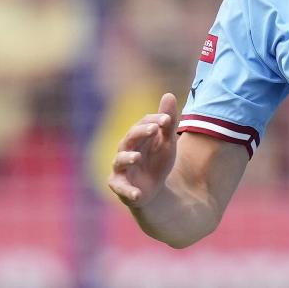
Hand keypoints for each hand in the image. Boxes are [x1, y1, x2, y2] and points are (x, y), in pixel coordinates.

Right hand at [107, 93, 179, 208]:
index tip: (167, 120)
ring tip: (137, 157)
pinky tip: (137, 194)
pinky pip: (121, 188)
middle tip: (154, 129)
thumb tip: (168, 94)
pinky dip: (128, 191)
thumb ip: (167, 122)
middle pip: (130, 138)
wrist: (155, 188)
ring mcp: (121, 168)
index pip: (142, 124)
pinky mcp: (120, 186)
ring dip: (128, 158)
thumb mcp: (167, 141)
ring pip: (120, 161)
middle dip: (141, 133)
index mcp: (138, 137)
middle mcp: (126, 150)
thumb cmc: (158, 160)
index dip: (154, 120)